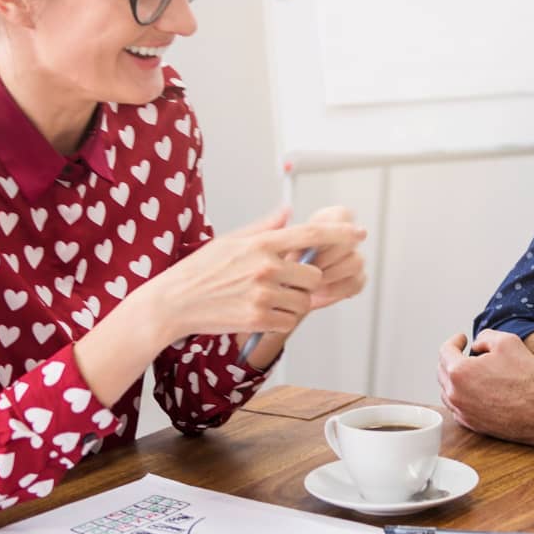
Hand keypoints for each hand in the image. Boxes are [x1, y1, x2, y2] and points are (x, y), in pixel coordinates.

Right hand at [154, 207, 366, 341]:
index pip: (311, 234)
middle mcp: (266, 266)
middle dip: (306, 282)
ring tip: (266, 299)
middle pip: (314, 275)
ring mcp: (262, 293)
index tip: (359, 233)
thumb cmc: (201, 269)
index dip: (340, 233)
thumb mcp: (231, 239)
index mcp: (261, 243)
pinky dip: (280, 320)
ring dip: (293, 304)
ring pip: (304, 302)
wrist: (174, 302)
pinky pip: (289, 321)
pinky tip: (260, 313)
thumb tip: (288, 211)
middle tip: (284, 284)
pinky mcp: (257, 318)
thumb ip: (264, 227)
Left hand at [436, 330, 533, 446]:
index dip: (454, 341)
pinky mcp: (470, 424)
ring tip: (470, 371)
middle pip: (442, 370)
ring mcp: (461, 411)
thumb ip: (485, 337)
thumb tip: (476, 345)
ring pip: (447, 390)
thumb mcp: (507, 342)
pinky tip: (475, 390)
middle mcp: (455, 393)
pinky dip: (461, 395)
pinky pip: (457, 406)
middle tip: (465, 353)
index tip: (463, 339)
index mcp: (459, 371)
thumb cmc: (525, 379)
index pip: (445, 350)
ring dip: (454, 378)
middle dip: (452, 358)